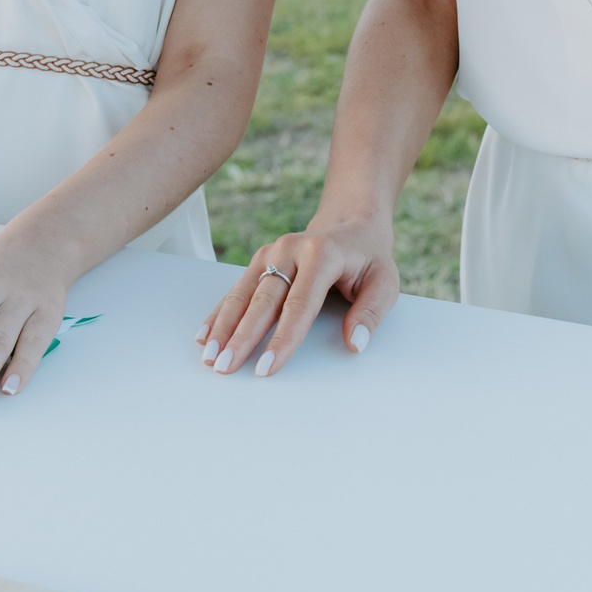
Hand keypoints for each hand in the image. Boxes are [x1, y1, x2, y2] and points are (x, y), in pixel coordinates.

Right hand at [198, 214, 397, 378]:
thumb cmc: (369, 259)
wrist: (353, 223)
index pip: (300, 304)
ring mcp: (272, 253)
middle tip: (225, 367)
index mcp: (322, 254)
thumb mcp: (385, 282)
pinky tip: (205, 333)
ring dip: (224, 326)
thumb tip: (354, 344)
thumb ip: (371, 313)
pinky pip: (238, 288)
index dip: (282, 339)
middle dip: (243, 336)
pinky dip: (221, 312)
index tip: (266, 368)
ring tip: (210, 356)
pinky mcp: (262, 260)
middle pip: (264, 300)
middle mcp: (291, 249)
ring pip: (244, 294)